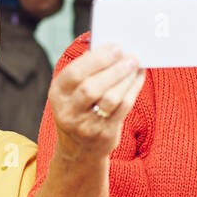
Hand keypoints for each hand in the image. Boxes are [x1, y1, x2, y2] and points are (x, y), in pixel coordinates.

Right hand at [47, 43, 145, 163]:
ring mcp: (86, 125)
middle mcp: (68, 111)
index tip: (115, 47)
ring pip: (110, 99)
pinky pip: (123, 108)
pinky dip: (133, 90)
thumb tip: (111, 48)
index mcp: (58, 93)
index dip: (96, 59)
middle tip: (130, 56)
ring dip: (126, 79)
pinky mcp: (104, 134)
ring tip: (135, 64)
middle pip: (91, 88)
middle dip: (113, 69)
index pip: (74, 74)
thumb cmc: (79, 108)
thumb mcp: (72, 91)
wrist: (78, 149)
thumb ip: (86, 70)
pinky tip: (137, 77)